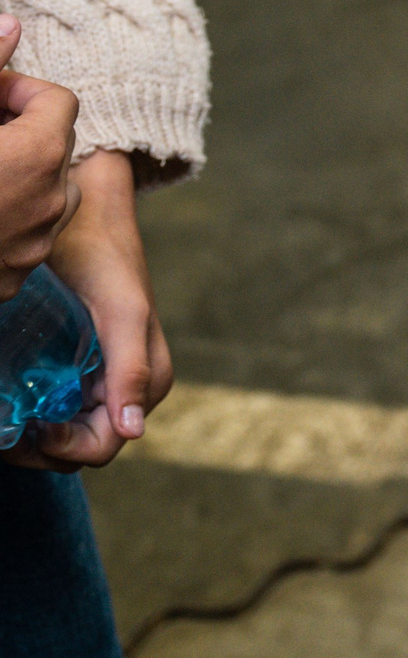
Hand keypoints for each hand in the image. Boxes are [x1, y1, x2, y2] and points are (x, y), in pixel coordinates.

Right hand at [0, 15, 78, 297]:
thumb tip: (11, 25)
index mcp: (39, 155)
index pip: (59, 101)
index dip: (20, 89)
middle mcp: (52, 202)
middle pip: (55, 145)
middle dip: (18, 128)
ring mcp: (35, 245)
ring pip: (47, 192)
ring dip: (18, 174)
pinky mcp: (12, 279)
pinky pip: (25, 235)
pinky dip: (5, 218)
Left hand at [12, 151, 168, 470]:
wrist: (90, 207)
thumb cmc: (105, 255)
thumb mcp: (121, 312)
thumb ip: (130, 368)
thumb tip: (133, 432)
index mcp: (143, 378)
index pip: (105, 445)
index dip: (67, 448)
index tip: (28, 428)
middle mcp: (123, 383)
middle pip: (83, 447)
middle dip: (42, 450)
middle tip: (2, 431)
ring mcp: (101, 373)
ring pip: (68, 433)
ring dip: (32, 440)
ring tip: (0, 420)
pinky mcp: (81, 361)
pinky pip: (58, 408)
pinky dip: (31, 417)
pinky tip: (5, 402)